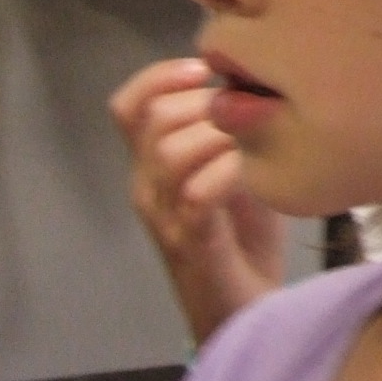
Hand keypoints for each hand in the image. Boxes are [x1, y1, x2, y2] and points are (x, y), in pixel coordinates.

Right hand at [111, 56, 285, 342]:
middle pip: (154, 119)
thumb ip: (233, 126)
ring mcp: (165, 218)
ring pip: (170, 152)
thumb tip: (248, 77)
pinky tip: (253, 173)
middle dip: (205, 104)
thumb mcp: (240, 166)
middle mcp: (148, 188)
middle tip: (244, 116)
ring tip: (249, 147)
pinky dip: (230, 171)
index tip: (206, 70)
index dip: (160, 77)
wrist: (247, 310)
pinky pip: (199, 193)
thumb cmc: (246, 235)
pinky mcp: (192, 244)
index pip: (128, 106)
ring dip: (219, 136)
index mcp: (153, 166)